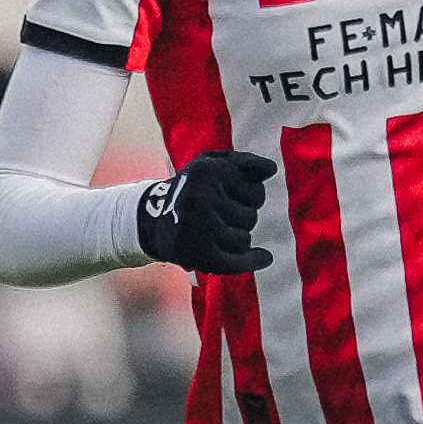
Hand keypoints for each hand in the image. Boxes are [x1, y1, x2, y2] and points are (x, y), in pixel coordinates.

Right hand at [136, 148, 274, 273]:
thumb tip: (271, 169)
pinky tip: (264, 257)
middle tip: (218, 214)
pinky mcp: (195, 253)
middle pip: (251, 217)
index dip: (249, 195)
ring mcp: (197, 227)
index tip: (230, 194)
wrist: (151, 218)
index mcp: (207, 170)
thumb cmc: (193, 188)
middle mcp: (199, 197)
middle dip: (242, 217)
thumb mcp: (214, 165)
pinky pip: (236, 261)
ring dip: (237, 238)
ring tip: (215, 230)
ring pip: (244, 240)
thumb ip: (245, 162)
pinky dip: (252, 261)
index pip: (256, 190)